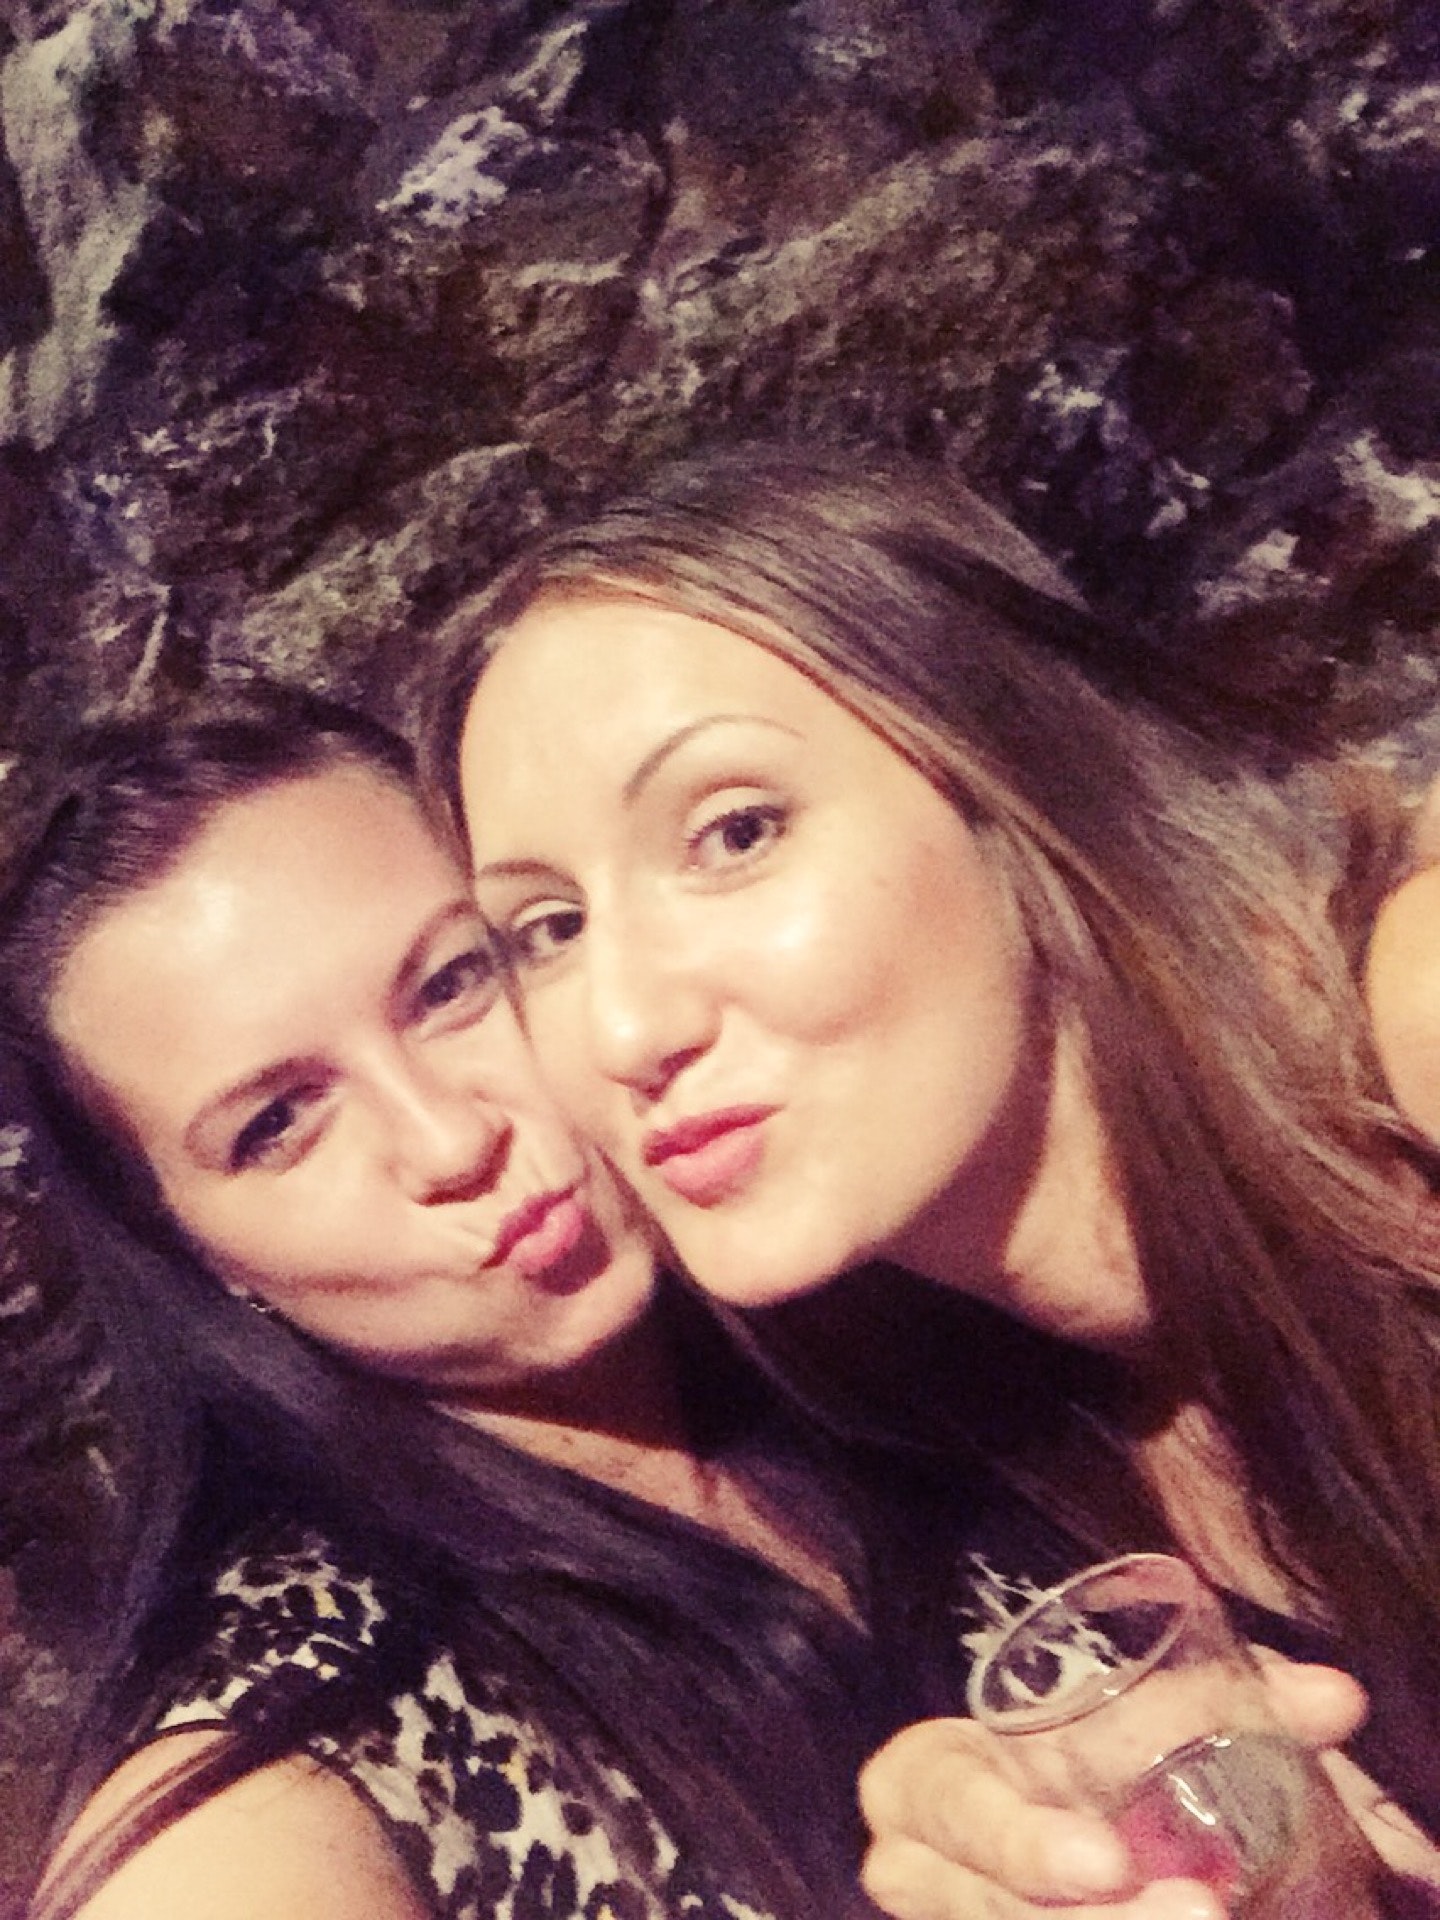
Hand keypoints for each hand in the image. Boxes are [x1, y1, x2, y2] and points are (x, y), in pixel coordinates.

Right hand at [858, 1661, 1369, 1919]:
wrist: (1056, 1816)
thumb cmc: (1082, 1750)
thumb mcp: (1133, 1711)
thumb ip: (1226, 1699)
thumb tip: (1335, 1698)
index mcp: (928, 1778)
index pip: (945, 1806)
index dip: (1016, 1842)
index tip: (1110, 1861)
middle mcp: (923, 1868)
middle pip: (986, 1913)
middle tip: (1200, 1912)